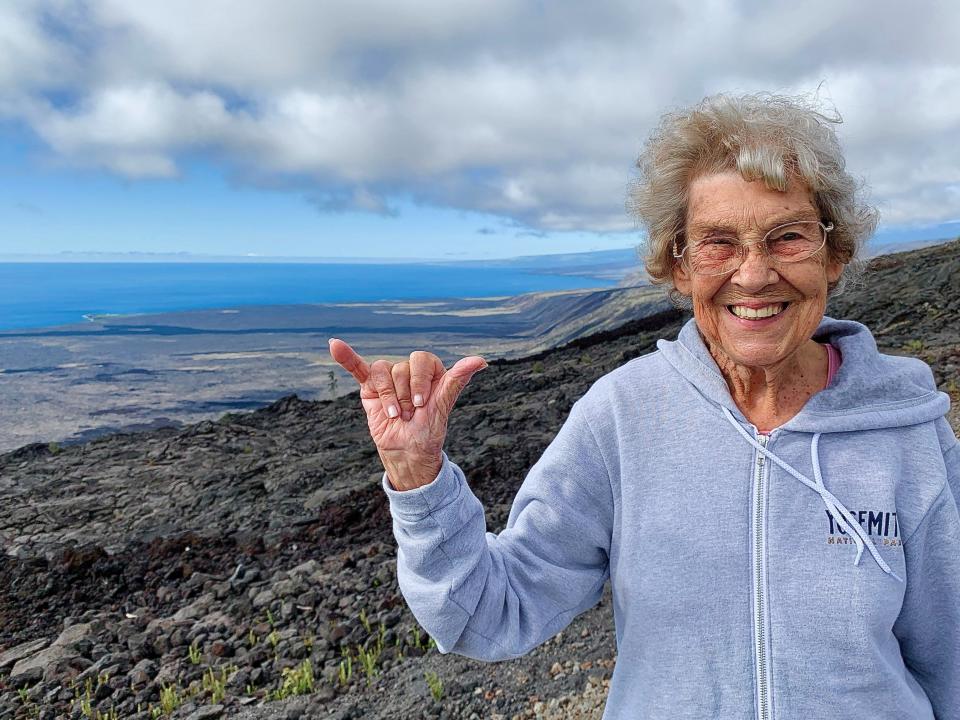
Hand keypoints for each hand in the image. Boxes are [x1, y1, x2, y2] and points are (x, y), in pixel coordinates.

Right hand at [328, 338, 487, 490]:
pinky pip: (357, 368)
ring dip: (388, 397)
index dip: (420, 382)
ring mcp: (387, 378)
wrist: (407, 455)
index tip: (422, 405)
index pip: (421, 360)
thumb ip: (457, 380)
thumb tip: (481, 360)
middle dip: (405, 394)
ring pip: (382, 371)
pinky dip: (346, 357)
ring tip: (394, 416)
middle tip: (409, 414)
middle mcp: (408, 371)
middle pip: (401, 367)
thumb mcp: (442, 406)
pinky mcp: (369, 388)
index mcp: (430, 370)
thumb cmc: (428, 432)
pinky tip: (334, 345)